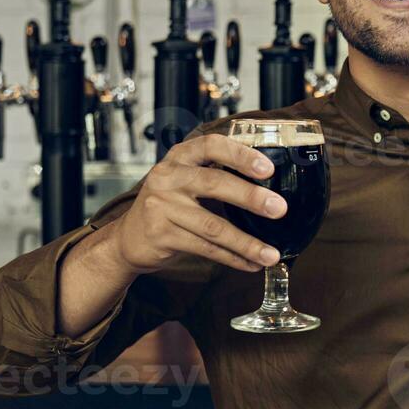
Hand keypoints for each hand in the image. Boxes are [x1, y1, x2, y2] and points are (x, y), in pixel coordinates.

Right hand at [109, 133, 287, 275]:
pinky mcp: (161, 235)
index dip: (240, 154)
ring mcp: (161, 207)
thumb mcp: (186, 179)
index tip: (268, 168)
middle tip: (279, 209)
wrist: (129, 238)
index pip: (211, 145)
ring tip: (272, 254)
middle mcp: (167, 177)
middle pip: (215, 183)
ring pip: (213, 226)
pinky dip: (232, 258)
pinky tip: (251, 263)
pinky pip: (206, 248)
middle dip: (251, 197)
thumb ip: (217, 173)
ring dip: (247, 242)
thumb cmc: (168, 205)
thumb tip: (270, 184)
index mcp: (179, 158)